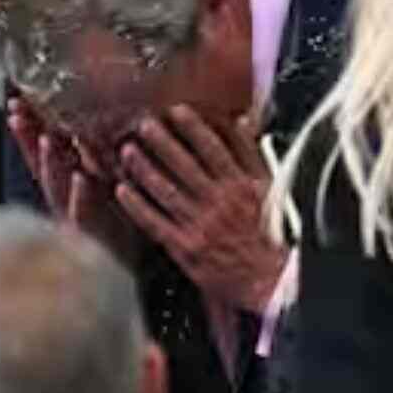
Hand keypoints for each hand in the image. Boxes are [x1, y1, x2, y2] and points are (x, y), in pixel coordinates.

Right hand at [6, 98, 138, 260]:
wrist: (121, 276)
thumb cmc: (118, 231)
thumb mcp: (106, 190)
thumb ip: (97, 161)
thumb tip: (92, 124)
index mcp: (67, 186)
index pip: (42, 152)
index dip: (28, 129)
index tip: (15, 103)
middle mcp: (64, 200)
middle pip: (41, 163)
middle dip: (28, 136)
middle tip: (17, 110)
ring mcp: (74, 218)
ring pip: (57, 186)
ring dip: (49, 162)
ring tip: (45, 138)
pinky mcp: (91, 237)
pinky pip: (84, 215)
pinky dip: (81, 196)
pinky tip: (82, 179)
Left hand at [116, 106, 286, 313]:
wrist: (270, 281)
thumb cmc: (270, 234)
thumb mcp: (270, 191)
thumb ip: (254, 156)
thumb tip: (241, 124)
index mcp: (243, 187)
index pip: (216, 150)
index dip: (194, 128)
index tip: (177, 111)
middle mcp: (220, 203)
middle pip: (186, 166)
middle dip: (162, 142)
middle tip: (143, 124)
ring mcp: (200, 225)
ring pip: (167, 190)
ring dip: (145, 169)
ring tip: (127, 151)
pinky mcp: (184, 247)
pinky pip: (155, 222)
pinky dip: (137, 206)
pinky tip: (122, 190)